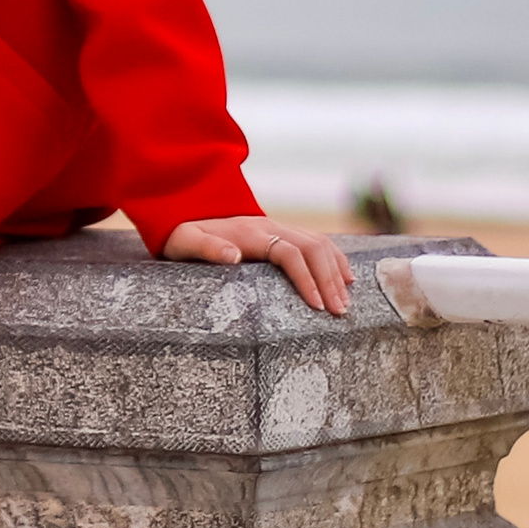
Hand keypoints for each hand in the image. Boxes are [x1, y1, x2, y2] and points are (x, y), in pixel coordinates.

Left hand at [163, 215, 352, 317]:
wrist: (184, 216)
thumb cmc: (183, 237)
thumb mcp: (185, 243)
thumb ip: (206, 248)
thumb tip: (232, 256)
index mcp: (250, 231)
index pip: (289, 252)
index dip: (306, 277)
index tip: (316, 306)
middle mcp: (269, 225)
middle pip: (312, 247)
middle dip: (329, 280)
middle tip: (339, 312)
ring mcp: (278, 227)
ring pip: (320, 243)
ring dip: (336, 272)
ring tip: (345, 303)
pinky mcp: (282, 233)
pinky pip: (317, 242)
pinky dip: (335, 259)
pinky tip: (346, 279)